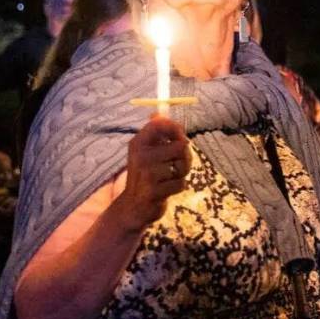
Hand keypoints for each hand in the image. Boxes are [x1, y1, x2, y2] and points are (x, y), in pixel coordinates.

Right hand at [110, 115, 190, 231]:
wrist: (133, 206)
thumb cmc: (145, 175)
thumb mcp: (145, 151)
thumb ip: (155, 133)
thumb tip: (159, 112)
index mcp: (138, 143)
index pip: (160, 124)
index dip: (176, 127)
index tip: (180, 135)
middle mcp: (141, 156)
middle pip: (180, 145)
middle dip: (186, 155)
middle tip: (179, 162)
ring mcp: (147, 174)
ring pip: (182, 166)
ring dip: (182, 173)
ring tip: (171, 176)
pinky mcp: (154, 191)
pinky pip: (180, 183)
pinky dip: (178, 187)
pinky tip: (167, 190)